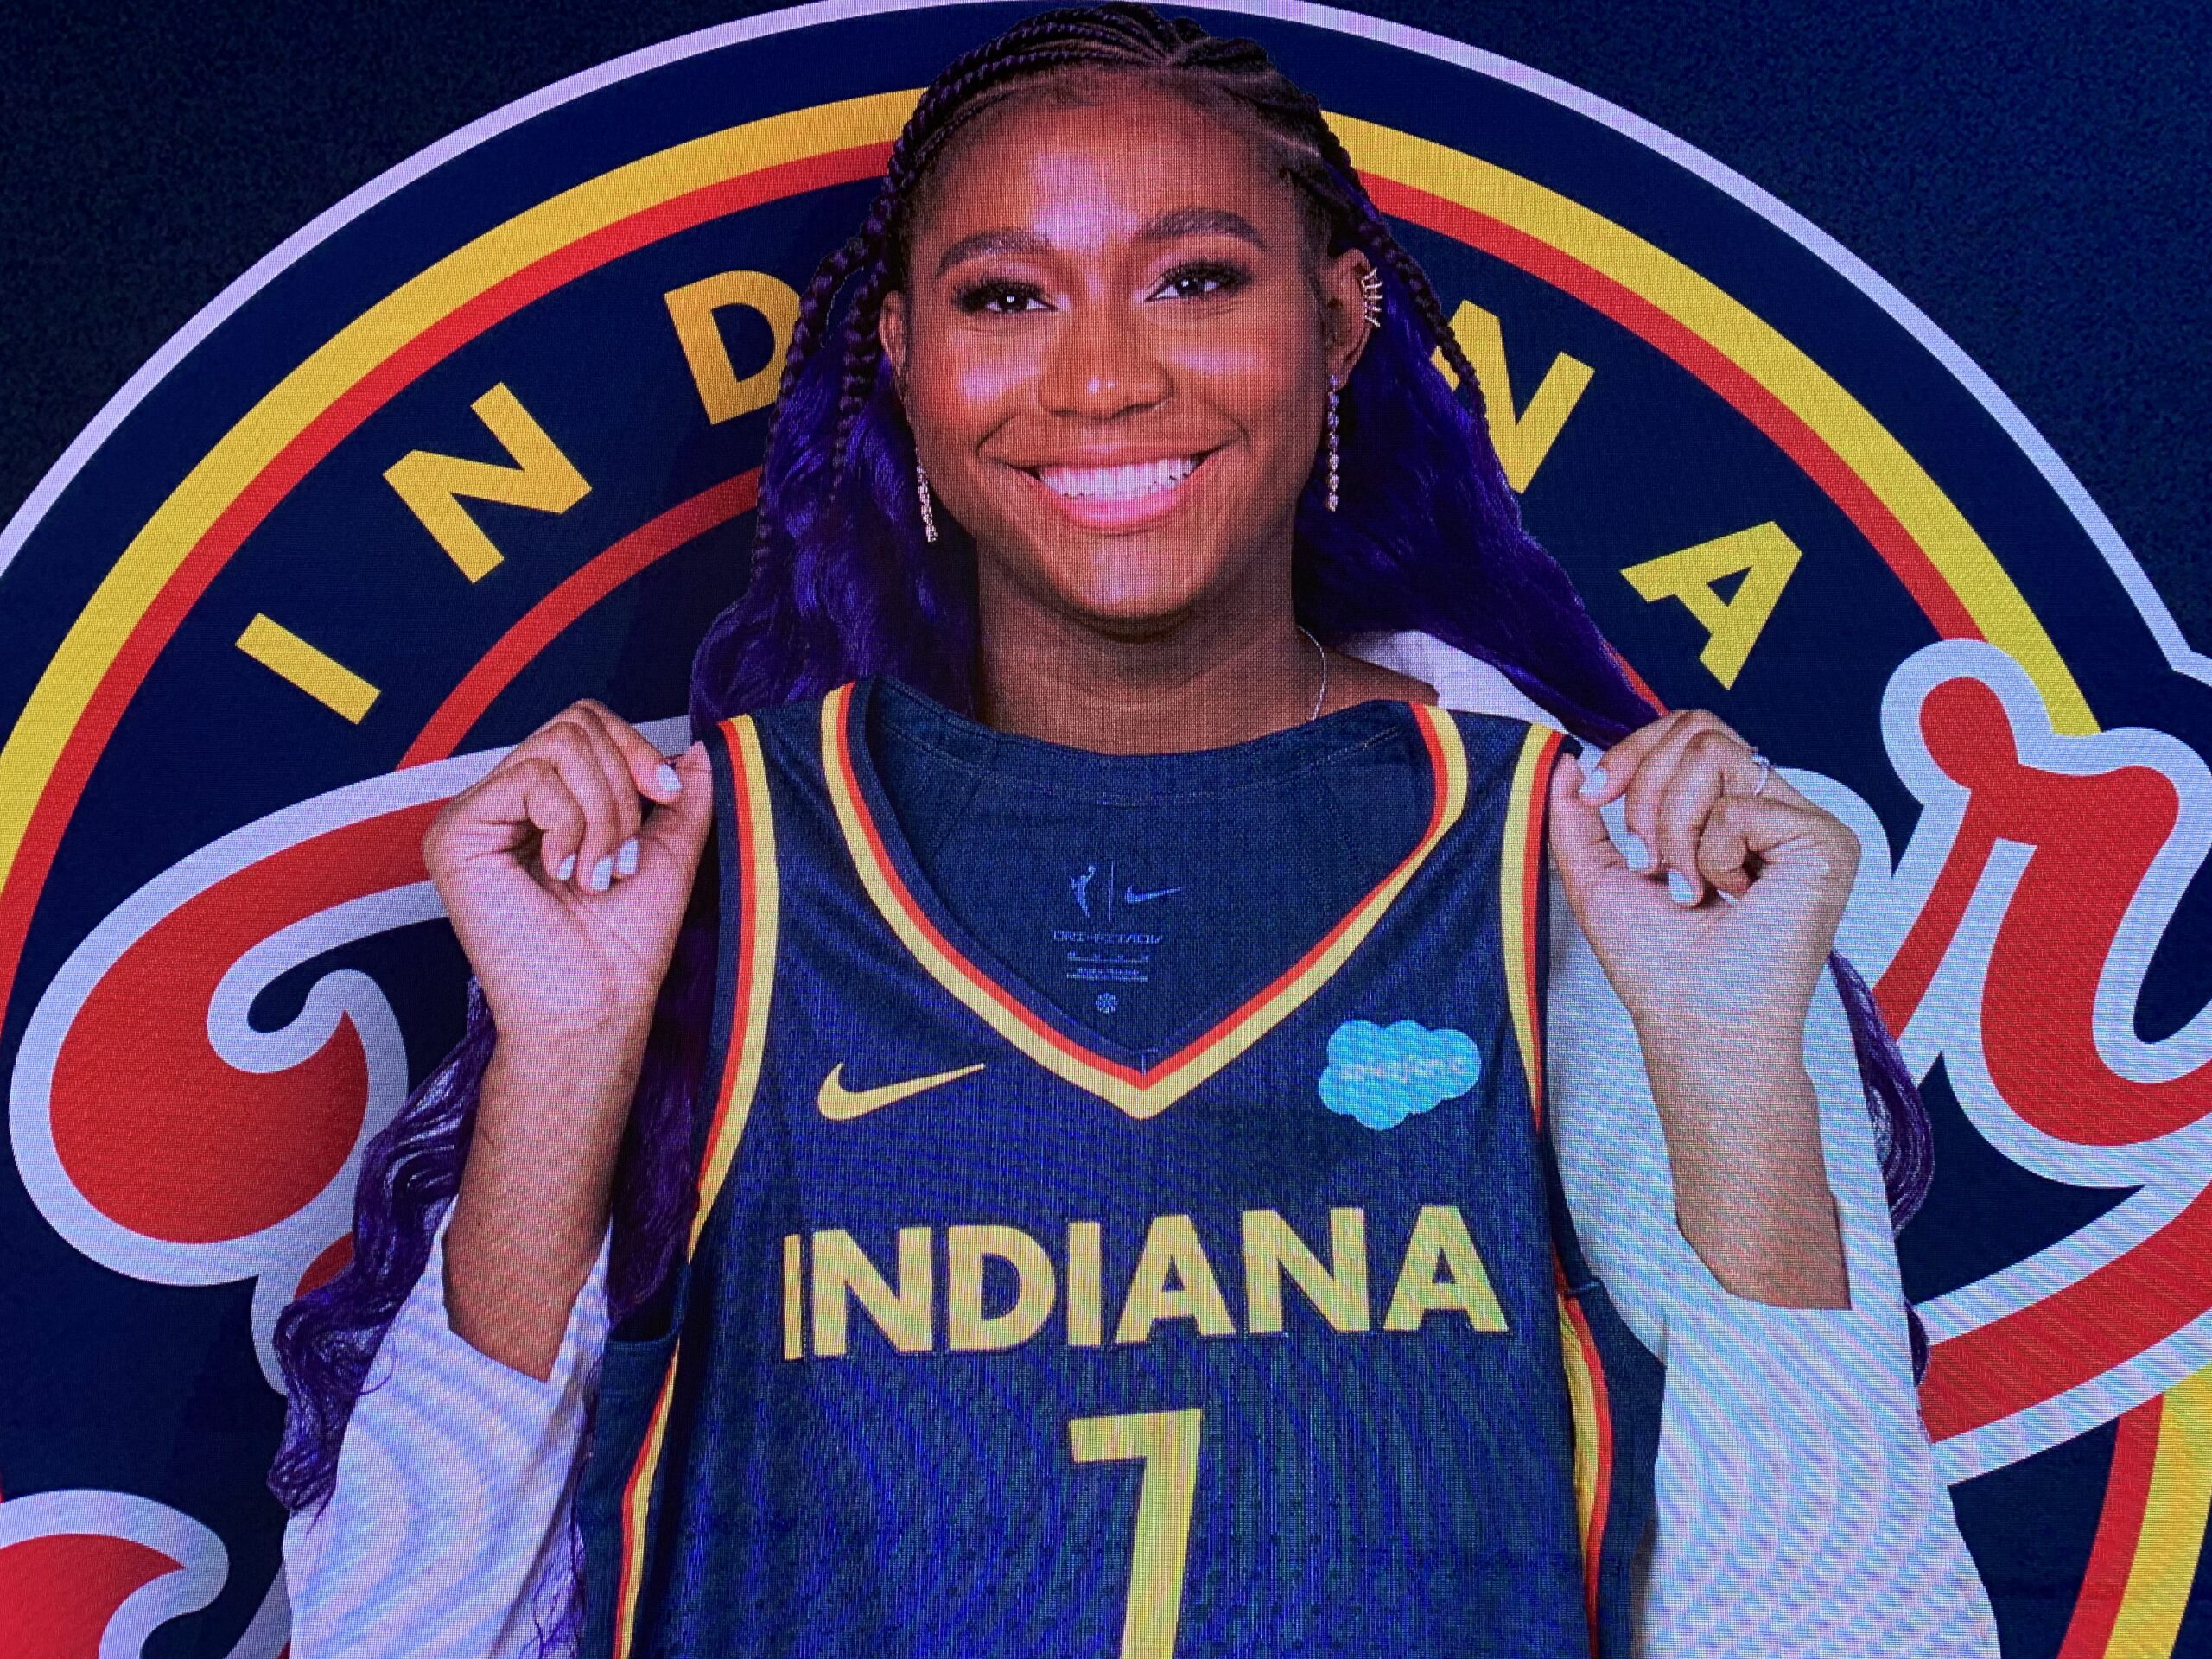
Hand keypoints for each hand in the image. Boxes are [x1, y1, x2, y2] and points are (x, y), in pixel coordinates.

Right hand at [422, 700, 713, 1053]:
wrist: (595, 1007)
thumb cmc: (625, 947)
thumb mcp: (669, 852)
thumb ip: (682, 797)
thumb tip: (701, 745)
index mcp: (545, 803)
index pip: (585, 725)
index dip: (636, 749)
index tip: (668, 797)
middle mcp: (503, 802)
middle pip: (574, 725)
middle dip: (622, 787)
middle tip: (622, 858)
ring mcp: (475, 815)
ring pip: (559, 747)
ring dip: (602, 814)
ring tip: (598, 874)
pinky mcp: (454, 834)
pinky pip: (532, 779)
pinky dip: (570, 825)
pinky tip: (564, 874)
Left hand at [1547, 709, 1856, 1307]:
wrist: (1695, 1025)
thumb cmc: (1658, 968)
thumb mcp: (1600, 877)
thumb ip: (1579, 819)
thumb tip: (1568, 762)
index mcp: (1734, 813)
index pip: (1689, 734)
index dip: (1633, 750)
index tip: (1595, 795)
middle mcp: (1776, 811)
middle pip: (1699, 729)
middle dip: (1646, 791)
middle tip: (1649, 861)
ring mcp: (1806, 824)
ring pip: (1713, 756)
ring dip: (1673, 827)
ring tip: (1688, 887)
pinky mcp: (1826, 842)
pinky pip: (1738, 804)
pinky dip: (1707, 855)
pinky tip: (1727, 899)